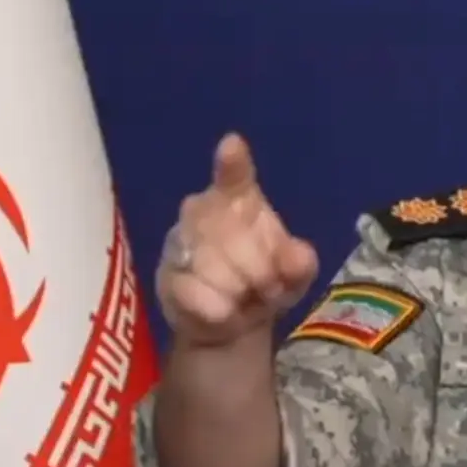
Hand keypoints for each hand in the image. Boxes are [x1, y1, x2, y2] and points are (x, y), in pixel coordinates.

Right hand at [158, 133, 318, 347]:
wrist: (232, 320)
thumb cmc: (265, 282)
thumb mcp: (293, 275)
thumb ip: (300, 263)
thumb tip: (298, 257)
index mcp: (239, 200)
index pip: (234, 176)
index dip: (232, 163)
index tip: (231, 146)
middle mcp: (202, 212)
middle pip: (235, 239)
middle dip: (262, 271)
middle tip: (269, 287)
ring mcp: (179, 243)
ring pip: (216, 269)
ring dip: (241, 293)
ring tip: (245, 298)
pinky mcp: (166, 277)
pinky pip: (200, 296)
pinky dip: (221, 311)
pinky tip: (223, 310)